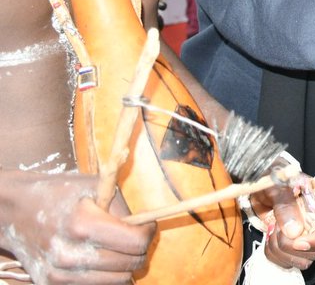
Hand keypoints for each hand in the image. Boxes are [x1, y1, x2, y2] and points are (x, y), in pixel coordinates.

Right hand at [0, 170, 153, 283]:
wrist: (16, 211)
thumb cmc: (60, 194)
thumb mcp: (94, 187)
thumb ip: (123, 207)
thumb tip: (147, 225)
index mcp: (82, 225)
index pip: (136, 242)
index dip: (149, 233)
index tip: (148, 226)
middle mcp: (69, 254)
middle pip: (130, 264)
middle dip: (140, 250)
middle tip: (136, 237)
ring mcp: (59, 273)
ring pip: (117, 281)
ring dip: (125, 265)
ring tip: (120, 248)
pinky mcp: (52, 284)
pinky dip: (107, 275)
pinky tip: (102, 258)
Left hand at [252, 176, 314, 270]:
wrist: (260, 185)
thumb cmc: (274, 179)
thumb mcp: (278, 186)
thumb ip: (286, 205)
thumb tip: (294, 231)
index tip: (297, 242)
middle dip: (292, 247)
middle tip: (275, 230)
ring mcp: (309, 235)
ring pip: (304, 259)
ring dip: (282, 252)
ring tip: (271, 232)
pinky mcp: (296, 245)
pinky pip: (290, 262)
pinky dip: (275, 255)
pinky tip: (270, 238)